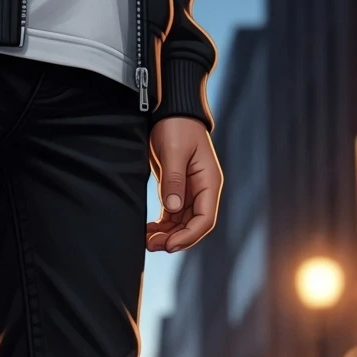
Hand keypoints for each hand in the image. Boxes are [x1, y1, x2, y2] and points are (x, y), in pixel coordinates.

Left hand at [146, 118, 222, 252]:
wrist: (171, 111)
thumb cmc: (177, 126)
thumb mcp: (174, 151)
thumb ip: (174, 180)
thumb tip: (173, 208)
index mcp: (209, 182)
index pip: (205, 219)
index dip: (188, 236)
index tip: (169, 244)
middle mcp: (203, 191)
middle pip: (193, 226)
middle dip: (174, 239)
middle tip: (152, 245)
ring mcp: (191, 193)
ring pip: (181, 224)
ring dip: (166, 235)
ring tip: (147, 240)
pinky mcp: (177, 191)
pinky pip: (172, 216)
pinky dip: (162, 226)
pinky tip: (148, 230)